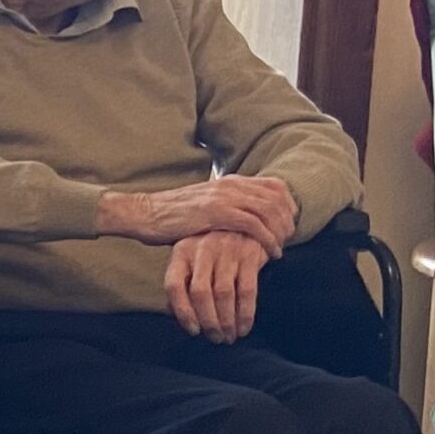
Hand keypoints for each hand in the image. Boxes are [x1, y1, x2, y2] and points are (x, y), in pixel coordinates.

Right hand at [99, 175, 296, 256]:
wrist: (145, 213)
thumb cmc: (171, 215)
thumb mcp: (204, 203)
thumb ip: (224, 205)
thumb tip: (241, 217)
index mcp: (230, 180)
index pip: (274, 185)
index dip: (288, 205)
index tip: (289, 224)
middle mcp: (231, 184)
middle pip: (277, 198)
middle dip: (289, 220)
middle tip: (290, 240)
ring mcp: (225, 197)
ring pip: (271, 210)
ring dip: (281, 231)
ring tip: (282, 248)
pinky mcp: (218, 213)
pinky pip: (255, 225)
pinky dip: (268, 240)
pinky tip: (271, 253)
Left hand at [164, 231, 271, 341]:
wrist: (250, 222)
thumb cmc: (216, 248)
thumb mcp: (194, 257)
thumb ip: (184, 282)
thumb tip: (176, 316)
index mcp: (181, 251)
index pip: (173, 285)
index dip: (182, 312)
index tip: (193, 331)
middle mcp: (202, 249)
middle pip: (200, 292)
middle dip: (208, 321)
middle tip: (215, 338)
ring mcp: (226, 250)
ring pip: (223, 293)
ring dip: (227, 321)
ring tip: (229, 336)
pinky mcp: (249, 254)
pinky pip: (247, 290)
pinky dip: (246, 313)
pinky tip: (244, 327)